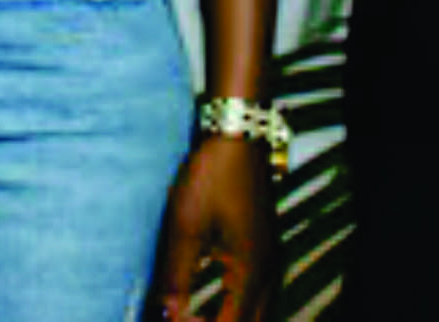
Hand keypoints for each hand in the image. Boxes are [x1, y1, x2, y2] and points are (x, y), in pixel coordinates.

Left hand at [151, 137, 277, 321]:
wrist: (239, 135)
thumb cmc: (212, 176)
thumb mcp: (186, 226)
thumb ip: (176, 277)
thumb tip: (167, 314)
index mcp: (251, 274)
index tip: (172, 320)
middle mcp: (269, 275)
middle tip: (182, 319)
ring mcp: (272, 263)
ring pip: (257, 314)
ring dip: (229, 319)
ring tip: (191, 316)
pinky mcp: (266, 252)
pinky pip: (258, 296)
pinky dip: (236, 307)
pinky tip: (213, 302)